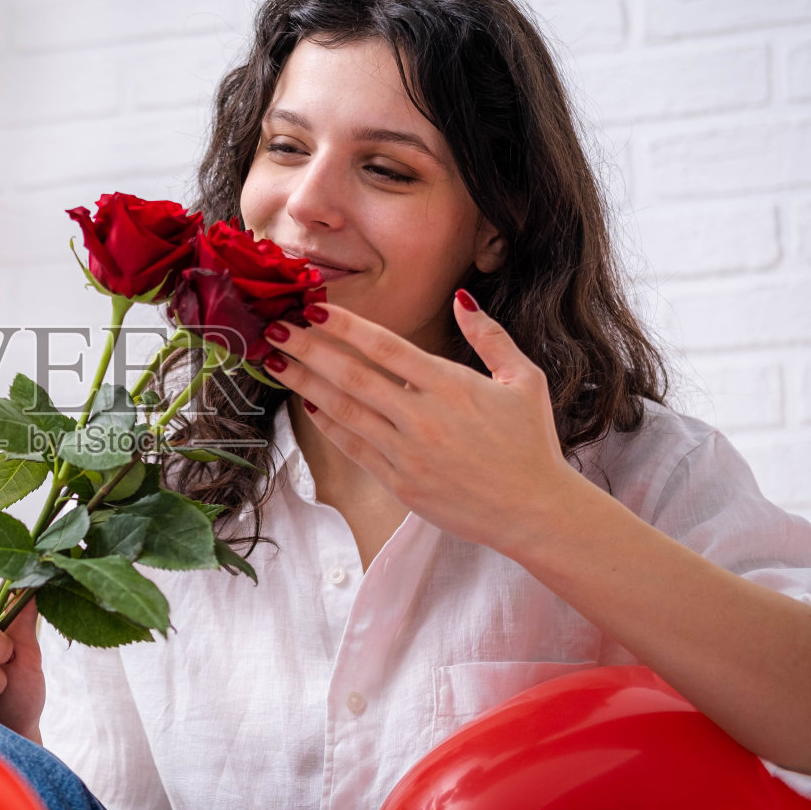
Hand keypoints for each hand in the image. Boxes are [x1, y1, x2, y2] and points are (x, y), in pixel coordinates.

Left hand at [263, 292, 578, 556]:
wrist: (535, 511)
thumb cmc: (531, 444)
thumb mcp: (524, 379)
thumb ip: (490, 336)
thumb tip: (462, 298)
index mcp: (452, 386)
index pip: (386, 346)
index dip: (344, 325)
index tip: (312, 307)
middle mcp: (423, 418)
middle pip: (352, 376)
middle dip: (308, 349)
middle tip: (275, 328)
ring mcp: (408, 454)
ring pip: (344, 411)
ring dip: (305, 384)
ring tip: (275, 362)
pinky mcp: (400, 483)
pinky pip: (354, 448)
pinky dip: (329, 425)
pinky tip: (308, 405)